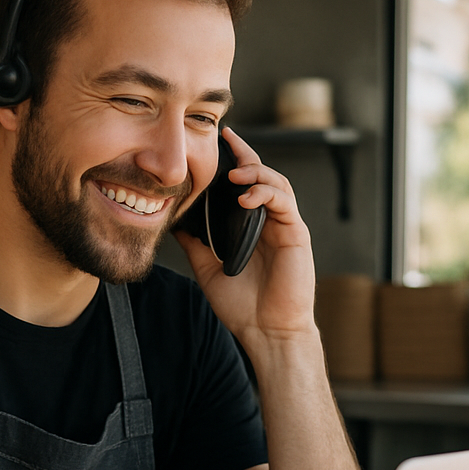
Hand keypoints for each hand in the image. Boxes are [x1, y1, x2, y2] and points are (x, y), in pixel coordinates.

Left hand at [175, 127, 316, 348]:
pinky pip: (284, 202)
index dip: (234, 159)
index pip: (244, 184)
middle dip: (246, 153)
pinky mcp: (296, 234)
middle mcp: (269, 221)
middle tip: (228, 138)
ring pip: (276, 182)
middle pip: (263, 174)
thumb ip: (194, 243)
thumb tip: (172, 220)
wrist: (266, 331)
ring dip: (256, 171)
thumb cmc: (242, 305)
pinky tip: (246, 197)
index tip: (218, 140)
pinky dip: (266, 193)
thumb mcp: (207, 268)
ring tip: (234, 172)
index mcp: (251, 225)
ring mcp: (285, 226)